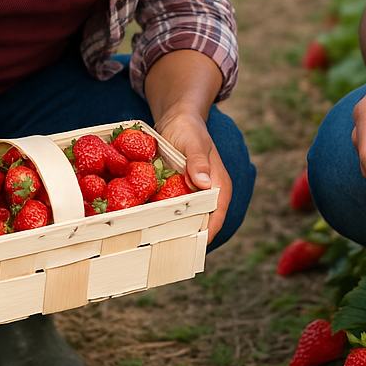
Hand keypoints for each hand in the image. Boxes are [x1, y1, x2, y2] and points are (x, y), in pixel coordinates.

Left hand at [154, 111, 231, 240]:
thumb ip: (198, 161)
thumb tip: (204, 184)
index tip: (184, 247)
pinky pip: (171, 209)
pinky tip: (146, 222)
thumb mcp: (193, 142)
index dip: (203, 235)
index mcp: (218, 187)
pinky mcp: (178, 192)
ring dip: (170, 227)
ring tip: (151, 240)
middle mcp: (207, 195)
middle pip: (199, 223)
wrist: (177, 118)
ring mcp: (191, 195)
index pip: (215, 219)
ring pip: (184, 219)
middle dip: (183, 235)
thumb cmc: (189, 128)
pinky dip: (161, 215)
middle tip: (162, 247)